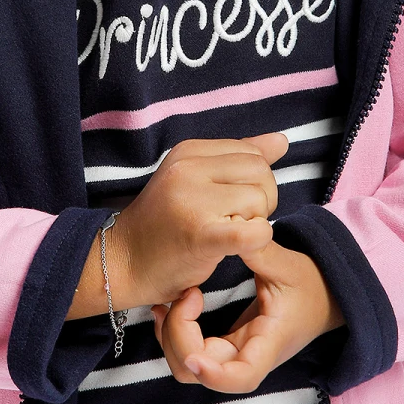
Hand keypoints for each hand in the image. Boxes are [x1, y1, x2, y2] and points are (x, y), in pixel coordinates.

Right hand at [66, 133, 286, 319]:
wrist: (121, 263)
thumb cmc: (164, 225)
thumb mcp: (195, 179)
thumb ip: (237, 157)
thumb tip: (282, 141)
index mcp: (188, 151)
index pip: (252, 152)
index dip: (253, 182)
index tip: (228, 203)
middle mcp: (188, 169)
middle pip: (261, 172)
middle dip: (261, 200)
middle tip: (232, 221)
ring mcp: (193, 200)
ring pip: (261, 200)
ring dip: (254, 223)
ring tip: (224, 234)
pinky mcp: (201, 234)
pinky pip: (256, 232)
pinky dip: (257, 241)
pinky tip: (236, 247)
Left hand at [152, 239, 343, 393]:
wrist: (324, 297)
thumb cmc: (311, 284)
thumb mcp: (288, 264)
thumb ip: (259, 249)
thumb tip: (233, 226)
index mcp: (270, 341)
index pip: (242, 377)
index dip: (214, 375)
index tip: (193, 357)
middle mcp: (249, 354)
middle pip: (202, 372)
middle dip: (179, 338)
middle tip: (186, 295)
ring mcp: (235, 352)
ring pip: (189, 366)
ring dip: (171, 338)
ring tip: (170, 301)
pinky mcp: (226, 344)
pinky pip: (191, 350)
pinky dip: (174, 332)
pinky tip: (171, 306)